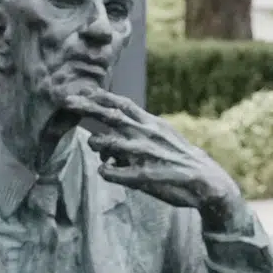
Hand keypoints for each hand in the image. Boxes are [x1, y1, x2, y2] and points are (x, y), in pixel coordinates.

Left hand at [69, 90, 246, 223]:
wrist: (205, 181)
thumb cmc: (182, 158)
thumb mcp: (165, 135)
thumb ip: (143, 128)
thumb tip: (122, 126)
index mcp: (151, 124)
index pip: (122, 104)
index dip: (101, 97)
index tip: (82, 91)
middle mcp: (145, 136)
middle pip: (109, 117)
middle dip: (86, 107)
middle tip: (66, 101)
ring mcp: (142, 156)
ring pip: (105, 144)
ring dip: (96, 145)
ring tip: (99, 149)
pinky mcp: (141, 177)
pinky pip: (110, 172)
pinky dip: (105, 171)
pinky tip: (107, 171)